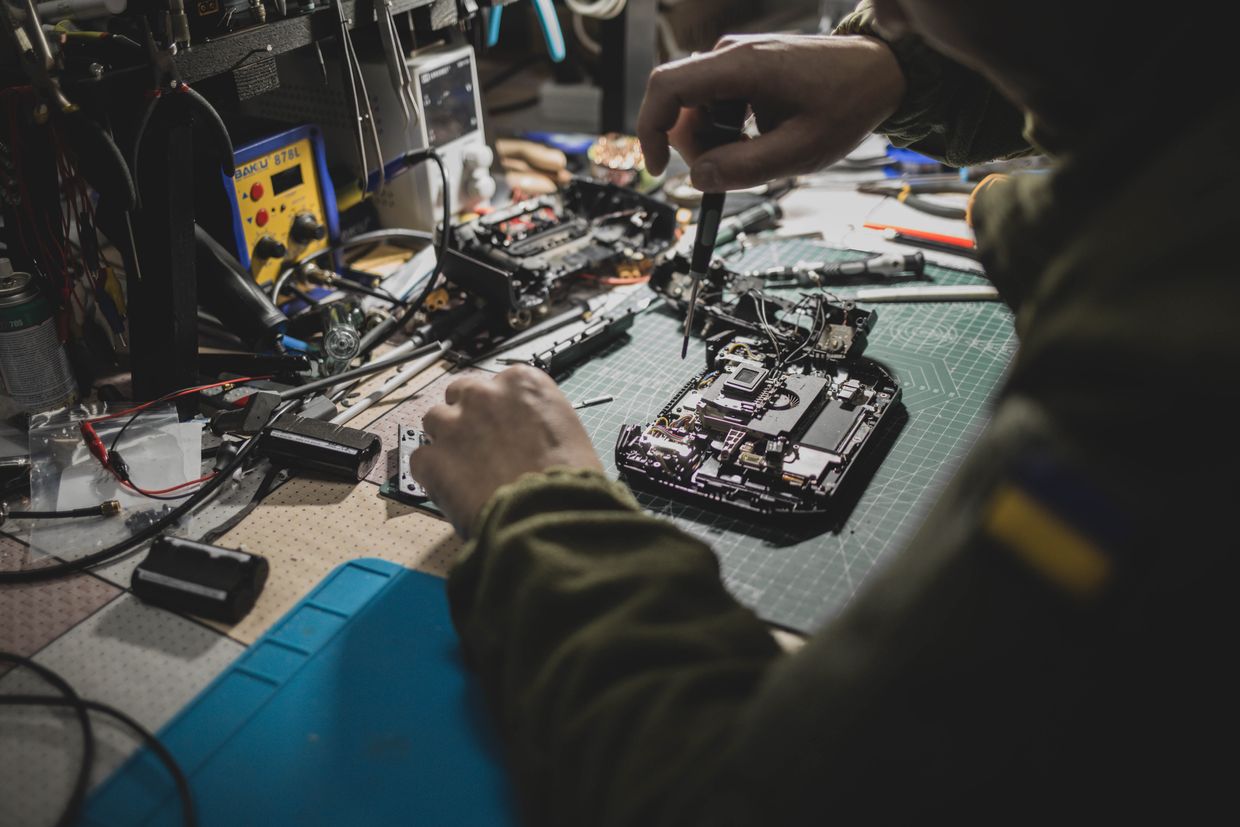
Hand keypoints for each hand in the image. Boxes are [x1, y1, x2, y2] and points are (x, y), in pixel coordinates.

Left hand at [408, 366, 603, 537]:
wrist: (550, 513)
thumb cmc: (567, 480)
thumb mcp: (566, 431)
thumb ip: (536, 421)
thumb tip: (524, 433)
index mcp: (522, 383)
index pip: (497, 383)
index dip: (497, 409)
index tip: (501, 425)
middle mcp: (484, 395)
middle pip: (461, 394)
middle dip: (467, 417)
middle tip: (480, 446)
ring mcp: (453, 424)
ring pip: (434, 421)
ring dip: (446, 441)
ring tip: (465, 470)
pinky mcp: (432, 458)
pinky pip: (421, 459)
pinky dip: (433, 474)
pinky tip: (454, 490)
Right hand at [637, 34, 905, 191]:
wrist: (879, 71)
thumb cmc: (847, 103)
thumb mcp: (800, 150)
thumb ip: (745, 168)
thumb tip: (697, 180)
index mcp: (741, 65)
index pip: (667, 87)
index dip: (651, 129)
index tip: (657, 169)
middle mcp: (732, 54)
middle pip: (681, 105)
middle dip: (695, 147)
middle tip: (728, 173)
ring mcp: (738, 59)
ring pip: (699, 109)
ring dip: (716, 141)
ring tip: (761, 152)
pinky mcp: (745, 69)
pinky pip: (718, 104)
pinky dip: (729, 130)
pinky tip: (763, 138)